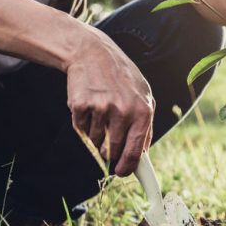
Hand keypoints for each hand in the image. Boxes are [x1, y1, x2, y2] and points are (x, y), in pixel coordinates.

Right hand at [65, 27, 153, 176]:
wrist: (92, 52)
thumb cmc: (120, 76)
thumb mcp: (143, 94)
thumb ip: (145, 124)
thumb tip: (142, 154)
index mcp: (143, 110)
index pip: (135, 151)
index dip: (127, 168)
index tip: (121, 173)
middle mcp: (123, 110)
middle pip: (113, 151)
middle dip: (110, 153)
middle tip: (107, 145)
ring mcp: (101, 108)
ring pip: (96, 142)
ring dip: (96, 135)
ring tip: (100, 112)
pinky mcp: (80, 106)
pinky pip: (81, 130)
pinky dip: (83, 124)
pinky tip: (89, 105)